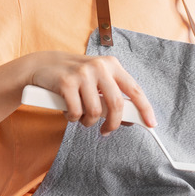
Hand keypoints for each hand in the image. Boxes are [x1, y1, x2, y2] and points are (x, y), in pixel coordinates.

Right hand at [27, 51, 155, 135]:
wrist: (42, 65)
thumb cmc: (75, 77)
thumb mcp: (97, 81)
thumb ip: (112, 96)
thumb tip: (130, 120)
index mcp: (112, 65)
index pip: (134, 89)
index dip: (145, 108)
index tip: (151, 123)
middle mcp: (100, 66)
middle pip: (116, 104)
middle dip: (113, 123)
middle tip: (107, 131)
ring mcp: (82, 73)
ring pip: (95, 112)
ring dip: (88, 121)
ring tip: (82, 117)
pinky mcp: (66, 82)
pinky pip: (76, 112)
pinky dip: (73, 118)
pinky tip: (69, 111)